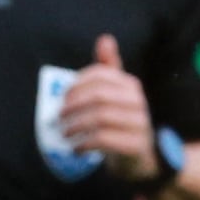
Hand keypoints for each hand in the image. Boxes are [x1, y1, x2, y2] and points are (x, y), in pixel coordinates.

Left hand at [56, 38, 165, 184]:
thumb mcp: (115, 95)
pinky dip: (84, 143)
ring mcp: (139, 124)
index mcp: (131, 85)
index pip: (100, 75)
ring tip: (64, 133)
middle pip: (99, 96)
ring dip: (76, 125)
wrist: (141, 160)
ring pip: (100, 117)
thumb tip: (105, 39)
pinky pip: (104, 139)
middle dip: (73, 106)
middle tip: (59, 117)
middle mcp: (139, 101)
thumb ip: (108, 70)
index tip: (63, 98)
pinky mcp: (135, 146)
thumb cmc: (121, 123)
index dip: (77, 84)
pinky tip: (76, 148)